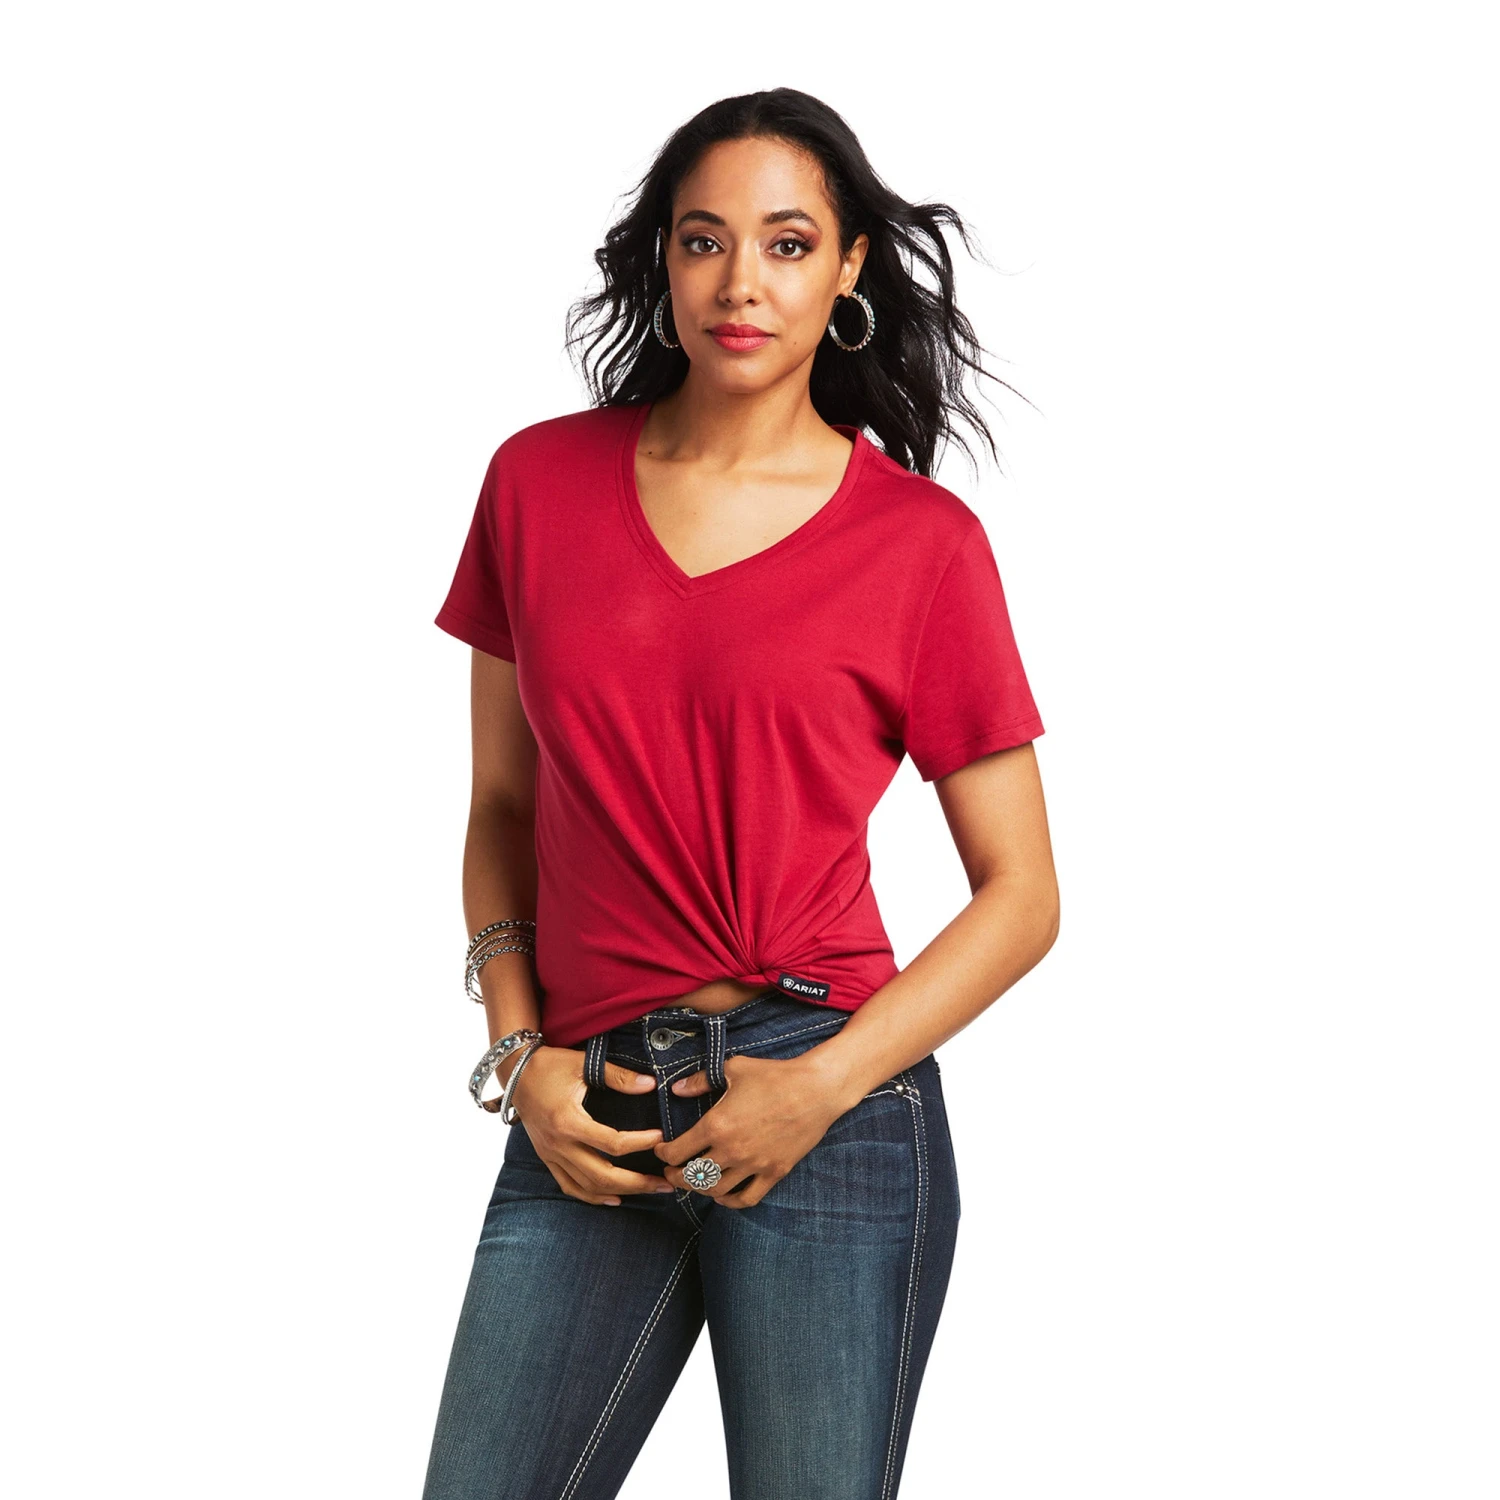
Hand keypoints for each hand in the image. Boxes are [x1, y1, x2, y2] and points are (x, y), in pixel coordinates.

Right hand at [508, 1046, 677, 1205]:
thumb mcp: (583, 1064)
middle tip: (666, 1183)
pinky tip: (614, 1199)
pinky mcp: (547, 1158)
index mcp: (568, 1122)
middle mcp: (559, 1145)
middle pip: (603, 1175)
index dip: (640, 1143)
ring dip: (621, 1192)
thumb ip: (618, 1076)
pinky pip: (569, 1186)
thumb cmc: (550, 1065)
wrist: (515, 1072)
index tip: (661, 1137)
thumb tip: (651, 1084)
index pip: (612, 1143)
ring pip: (588, 1186)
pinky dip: (592, 1197)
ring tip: (649, 1190)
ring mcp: (551, 1155)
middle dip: (638, 1182)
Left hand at [654, 1052, 844, 1208]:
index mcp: (716, 1125)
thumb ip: (701, 1080)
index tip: (661, 1150)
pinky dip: (730, 1202)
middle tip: (672, 1171)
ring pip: (716, 1191)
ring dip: (699, 1189)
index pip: (678, 1152)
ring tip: (695, 1181)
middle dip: (676, 1176)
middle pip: (692, 1176)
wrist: (816, 1089)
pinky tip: (723, 1196)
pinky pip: (746, 1198)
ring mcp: (754, 1165)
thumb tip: (678, 1089)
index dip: (663, 1154)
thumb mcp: (734, 1069)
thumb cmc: (775, 1075)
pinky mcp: (774, 1172)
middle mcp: (731, 1150)